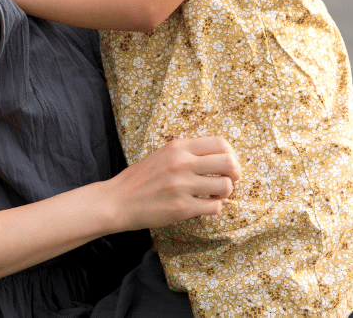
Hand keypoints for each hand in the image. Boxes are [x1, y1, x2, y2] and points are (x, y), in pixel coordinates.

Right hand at [105, 137, 241, 231]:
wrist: (117, 201)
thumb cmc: (140, 179)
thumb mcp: (163, 155)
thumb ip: (187, 153)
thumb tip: (219, 157)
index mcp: (178, 147)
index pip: (221, 144)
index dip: (231, 155)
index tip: (226, 165)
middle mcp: (182, 163)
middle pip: (229, 163)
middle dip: (235, 174)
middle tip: (228, 181)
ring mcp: (182, 185)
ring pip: (225, 187)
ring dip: (223, 193)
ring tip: (212, 195)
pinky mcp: (182, 208)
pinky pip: (214, 207)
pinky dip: (212, 208)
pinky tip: (201, 207)